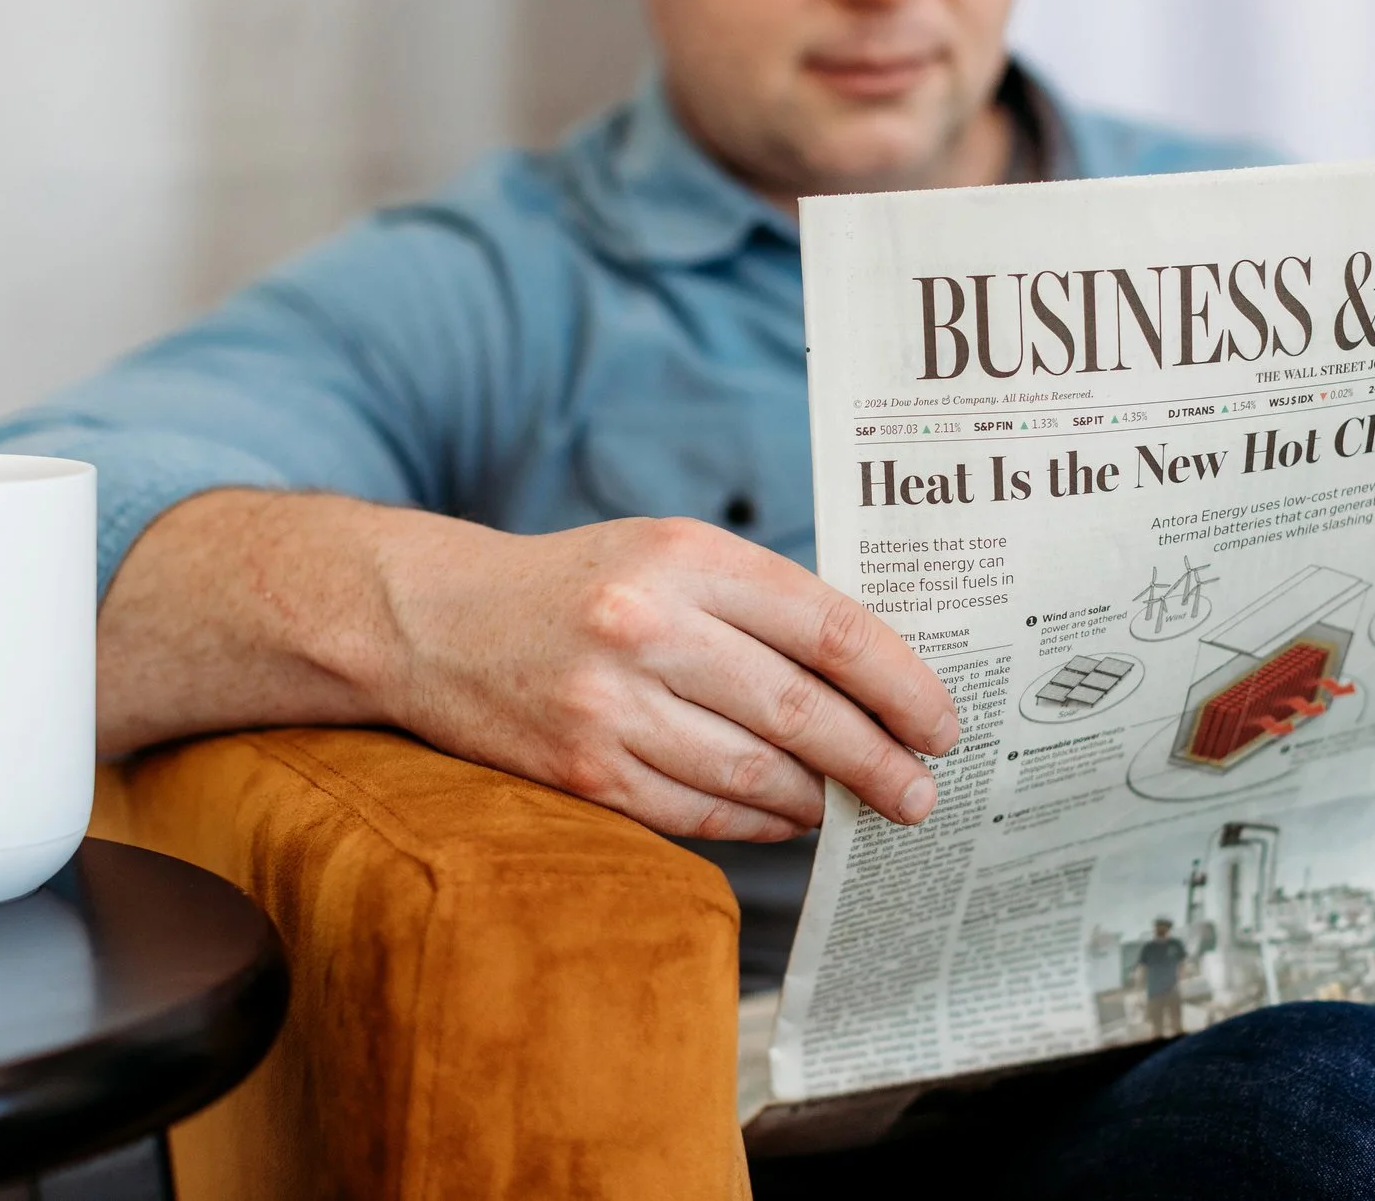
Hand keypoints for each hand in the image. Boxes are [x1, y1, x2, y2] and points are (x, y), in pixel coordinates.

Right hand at [376, 513, 960, 841]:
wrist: (434, 620)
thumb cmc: (577, 585)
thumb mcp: (668, 553)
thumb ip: (761, 604)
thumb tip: (875, 683)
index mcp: (684, 556)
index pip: (826, 625)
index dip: (899, 682)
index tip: (941, 723)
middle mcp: (647, 627)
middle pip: (801, 711)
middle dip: (878, 759)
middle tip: (921, 792)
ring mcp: (609, 706)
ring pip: (755, 773)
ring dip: (822, 799)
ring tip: (859, 805)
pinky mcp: (581, 773)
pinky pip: (699, 811)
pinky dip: (758, 820)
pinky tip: (789, 816)